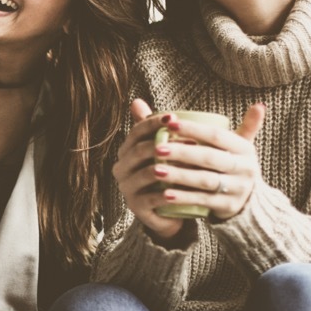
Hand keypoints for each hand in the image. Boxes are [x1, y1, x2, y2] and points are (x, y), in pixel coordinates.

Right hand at [113, 99, 187, 241]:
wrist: (169, 211)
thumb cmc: (168, 175)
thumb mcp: (164, 150)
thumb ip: (155, 128)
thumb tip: (135, 100)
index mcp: (127, 151)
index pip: (136, 132)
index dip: (153, 123)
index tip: (174, 117)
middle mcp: (122, 168)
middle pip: (139, 151)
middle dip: (164, 144)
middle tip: (189, 141)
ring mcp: (127, 188)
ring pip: (145, 174)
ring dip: (167, 168)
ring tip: (188, 165)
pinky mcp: (136, 208)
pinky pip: (150, 199)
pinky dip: (166, 194)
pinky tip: (180, 190)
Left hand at [150, 103, 264, 221]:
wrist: (248, 203)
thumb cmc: (232, 167)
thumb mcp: (237, 147)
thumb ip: (236, 126)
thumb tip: (259, 104)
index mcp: (244, 148)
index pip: (216, 135)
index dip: (193, 129)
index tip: (169, 123)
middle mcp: (245, 168)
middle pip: (209, 157)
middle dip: (181, 152)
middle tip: (156, 148)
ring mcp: (238, 188)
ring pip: (204, 179)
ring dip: (179, 175)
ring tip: (156, 170)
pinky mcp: (229, 206)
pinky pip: (203, 200)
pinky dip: (184, 197)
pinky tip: (165, 194)